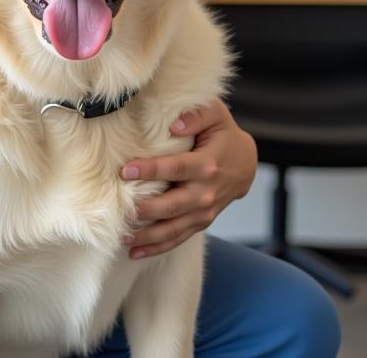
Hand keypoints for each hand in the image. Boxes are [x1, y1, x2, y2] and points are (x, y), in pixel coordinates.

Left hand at [120, 98, 256, 258]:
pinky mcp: (200, 222)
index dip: (151, 170)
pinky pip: (178, 238)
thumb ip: (196, 115)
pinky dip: (157, 247)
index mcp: (208, 164)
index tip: (126, 170)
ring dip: (148, 236)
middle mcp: (206, 192)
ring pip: (174, 229)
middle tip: (121, 210)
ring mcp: (204, 212)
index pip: (176, 169)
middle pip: (173, 206)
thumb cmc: (223, 134)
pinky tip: (134, 252)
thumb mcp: (215, 114)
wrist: (245, 163)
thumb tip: (174, 126)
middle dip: (146, 210)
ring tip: (122, 237)